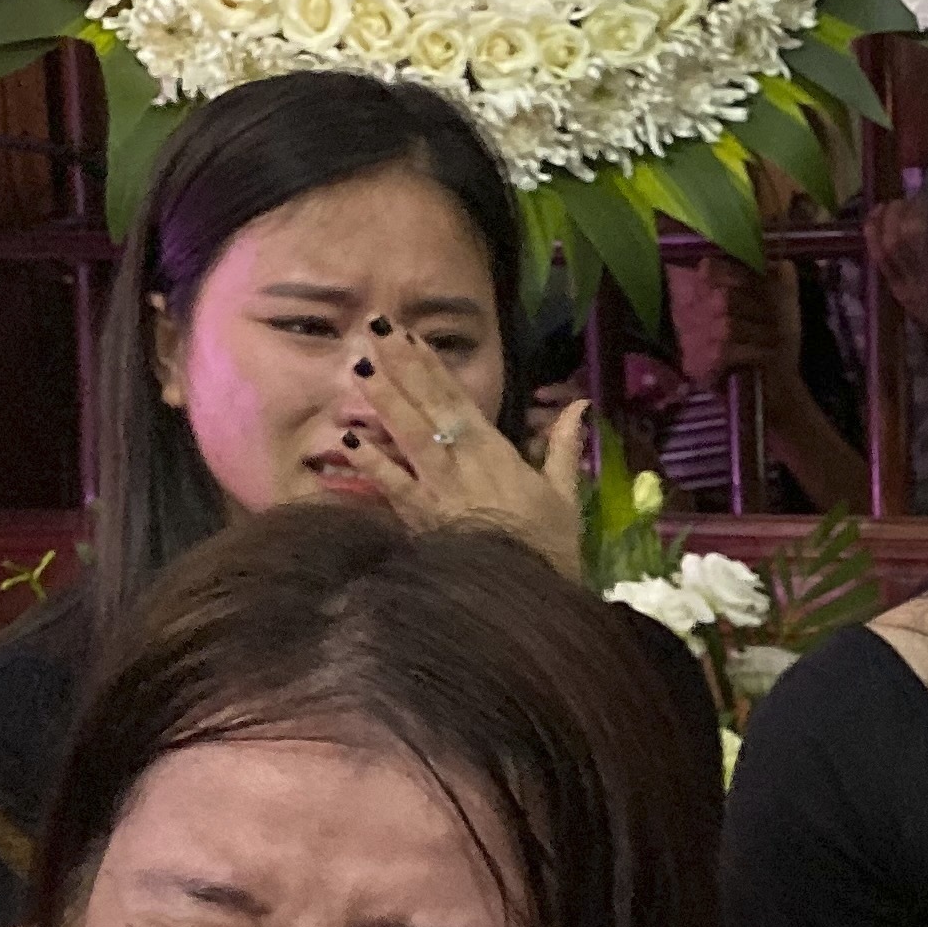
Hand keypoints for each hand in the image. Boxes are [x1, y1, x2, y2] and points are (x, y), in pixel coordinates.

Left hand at [343, 329, 593, 574]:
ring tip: (358, 368)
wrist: (526, 597)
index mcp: (495, 452)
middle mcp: (461, 462)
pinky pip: (391, 487)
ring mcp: (436, 490)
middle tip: (373, 329)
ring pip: (406, 436)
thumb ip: (563, 447)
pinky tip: (348, 441)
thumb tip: (579, 405)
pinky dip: (370, 464)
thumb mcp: (564, 495)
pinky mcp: (420, 520)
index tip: (407, 334)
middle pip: (427, 406)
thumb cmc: (549, 548)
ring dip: (382, 401)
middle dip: (400, 366)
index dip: (430, 365)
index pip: (456, 398)